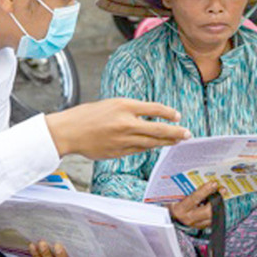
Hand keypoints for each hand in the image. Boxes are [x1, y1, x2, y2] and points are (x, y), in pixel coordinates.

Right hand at [46, 98, 190, 159]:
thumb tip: (149, 118)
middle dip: (176, 132)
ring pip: (151, 142)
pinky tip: (156, 146)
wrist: (69, 131)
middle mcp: (126, 123)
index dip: (169, 113)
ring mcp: (123, 139)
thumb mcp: (111, 104)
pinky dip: (149, 147)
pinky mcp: (119, 152)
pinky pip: (139, 150)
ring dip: (166, 142)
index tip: (177, 116)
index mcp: (124, 106)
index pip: (155, 109)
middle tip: (188, 134)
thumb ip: (131, 111)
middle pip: (158, 129)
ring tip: (177, 141)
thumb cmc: (88, 116)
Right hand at [169, 180, 218, 228]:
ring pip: (212, 217)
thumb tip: (198, 178)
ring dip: (220, 206)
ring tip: (223, 196)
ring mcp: (195, 224)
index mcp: (180, 209)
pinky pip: (212, 220)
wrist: (170, 218)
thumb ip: (185, 190)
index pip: (194, 199)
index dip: (204, 191)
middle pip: (207, 211)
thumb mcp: (175, 197)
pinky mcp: (200, 227)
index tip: (213, 183)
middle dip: (217, 200)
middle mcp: (188, 218)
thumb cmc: (171, 204)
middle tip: (222, 190)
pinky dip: (217, 212)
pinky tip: (219, 205)